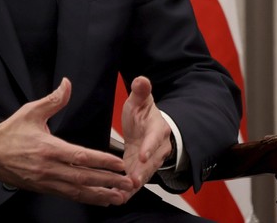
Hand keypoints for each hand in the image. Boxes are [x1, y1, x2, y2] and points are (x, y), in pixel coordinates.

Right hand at [0, 78, 134, 205]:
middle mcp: (50, 167)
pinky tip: (99, 199)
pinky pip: (69, 195)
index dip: (101, 161)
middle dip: (108, 181)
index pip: (80, 156)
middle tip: (128, 183)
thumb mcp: (30, 112)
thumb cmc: (10, 133)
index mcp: (48, 148)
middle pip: (83, 177)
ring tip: (119, 196)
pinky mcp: (44, 188)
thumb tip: (67, 84)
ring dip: (100, 194)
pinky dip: (86, 198)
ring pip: (78, 190)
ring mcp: (47, 181)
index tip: (118, 164)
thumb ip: (53, 100)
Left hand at [121, 76, 171, 190]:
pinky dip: (128, 189)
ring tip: (123, 194)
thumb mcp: (141, 100)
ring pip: (144, 174)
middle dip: (141, 173)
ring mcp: (150, 161)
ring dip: (134, 184)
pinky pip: (136, 180)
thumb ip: (141, 91)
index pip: (155, 139)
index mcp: (158, 129)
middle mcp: (158, 148)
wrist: (149, 127)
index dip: (149, 148)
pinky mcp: (141, 169)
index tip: (143, 155)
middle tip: (131, 181)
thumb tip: (141, 79)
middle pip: (151, 162)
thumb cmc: (144, 113)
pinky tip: (118, 197)